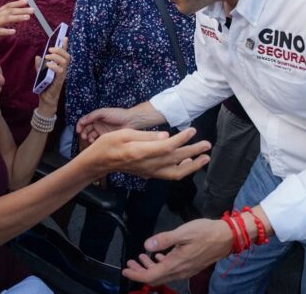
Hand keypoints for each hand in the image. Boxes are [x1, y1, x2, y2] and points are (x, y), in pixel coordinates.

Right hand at [0, 0, 33, 36]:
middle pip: (8, 11)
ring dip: (17, 18)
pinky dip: (5, 31)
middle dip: (21, 9)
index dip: (17, 3)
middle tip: (33, 9)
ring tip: (28, 18)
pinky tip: (13, 32)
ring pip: (5, 19)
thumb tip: (6, 22)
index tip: (27, 0)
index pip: (6, 6)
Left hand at [36, 37, 69, 111]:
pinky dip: (54, 66)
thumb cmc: (45, 86)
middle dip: (59, 50)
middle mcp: (63, 70)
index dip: (65, 46)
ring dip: (56, 57)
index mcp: (59, 67)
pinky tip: (48, 65)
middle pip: (67, 56)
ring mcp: (62, 75)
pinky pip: (60, 71)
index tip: (64, 38)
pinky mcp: (60, 80)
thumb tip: (37, 56)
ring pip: (65, 61)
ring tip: (48, 58)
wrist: (46, 99)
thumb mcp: (41, 73)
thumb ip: (40, 65)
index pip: (64, 55)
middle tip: (50, 50)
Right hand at [77, 108, 135, 143]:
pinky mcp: (105, 136)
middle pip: (86, 129)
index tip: (78, 130)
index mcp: (96, 117)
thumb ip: (92, 116)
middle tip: (84, 136)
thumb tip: (82, 121)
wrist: (130, 121)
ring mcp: (101, 130)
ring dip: (87, 137)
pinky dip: (93, 141)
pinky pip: (96, 140)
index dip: (80, 125)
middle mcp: (97, 123)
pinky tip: (94, 142)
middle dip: (83, 133)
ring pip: (90, 135)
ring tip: (89, 140)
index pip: (84, 121)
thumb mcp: (103, 112)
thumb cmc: (117, 114)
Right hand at [84, 127, 209, 179]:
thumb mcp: (123, 134)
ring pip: (177, 173)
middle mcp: (148, 165)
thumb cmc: (107, 145)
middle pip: (176, 159)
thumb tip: (165, 136)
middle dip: (194, 151)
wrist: (98, 163)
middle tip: (207, 144)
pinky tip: (189, 162)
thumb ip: (146, 136)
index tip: (193, 130)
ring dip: (193, 165)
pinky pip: (170, 175)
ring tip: (205, 157)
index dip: (182, 139)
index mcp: (142, 152)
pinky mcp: (149, 174)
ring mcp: (150, 172)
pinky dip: (182, 170)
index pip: (168, 147)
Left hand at [123, 218, 231, 285]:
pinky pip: (171, 271)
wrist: (228, 237)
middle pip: (155, 278)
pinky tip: (158, 256)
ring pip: (163, 274)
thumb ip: (164, 239)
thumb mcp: (183, 232)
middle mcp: (180, 271)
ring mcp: (186, 270)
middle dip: (140, 272)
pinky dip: (161, 265)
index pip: (151, 276)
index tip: (126, 269)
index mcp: (176, 264)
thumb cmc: (205, 232)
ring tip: (141, 258)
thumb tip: (146, 245)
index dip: (136, 274)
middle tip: (130, 264)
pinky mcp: (190, 266)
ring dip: (150, 268)